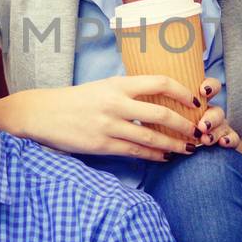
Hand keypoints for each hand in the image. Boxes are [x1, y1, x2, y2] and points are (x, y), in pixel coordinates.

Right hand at [6, 76, 205, 161]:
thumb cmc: (76, 100)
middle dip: (184, 125)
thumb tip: (157, 98)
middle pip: (161, 114)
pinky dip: (154, 157)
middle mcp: (116, 103)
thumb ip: (128, 91)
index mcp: (118, 84)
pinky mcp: (102, 145)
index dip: (183, 92)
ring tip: (188, 148)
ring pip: (152, 138)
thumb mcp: (103, 87)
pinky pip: (135, 152)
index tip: (196, 100)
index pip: (160, 83)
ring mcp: (109, 125)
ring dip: (174, 145)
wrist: (43, 113)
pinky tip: (165, 158)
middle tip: (198, 131)